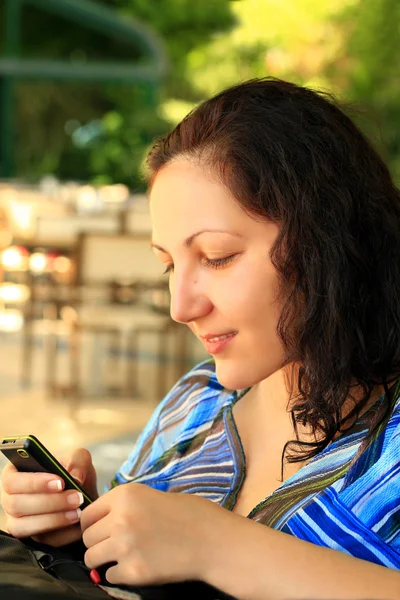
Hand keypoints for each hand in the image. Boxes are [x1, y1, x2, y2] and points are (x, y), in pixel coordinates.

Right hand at [0, 447, 97, 546]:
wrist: (81, 491)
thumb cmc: (72, 469)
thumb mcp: (77, 457)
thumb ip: (77, 461)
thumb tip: (75, 480)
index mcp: (14, 474)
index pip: (12, 481)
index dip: (34, 483)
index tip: (60, 482)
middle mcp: (10, 499)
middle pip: (16, 505)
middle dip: (50, 503)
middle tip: (76, 498)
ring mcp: (18, 521)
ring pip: (24, 527)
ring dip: (53, 521)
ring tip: (77, 513)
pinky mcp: (32, 539)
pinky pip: (41, 543)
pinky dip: (62, 535)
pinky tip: (79, 525)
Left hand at [81, 483, 232, 586]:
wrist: (211, 540)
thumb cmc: (186, 514)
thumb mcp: (151, 495)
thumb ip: (124, 505)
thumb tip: (99, 520)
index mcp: (124, 495)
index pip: (86, 514)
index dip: (92, 524)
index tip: (100, 530)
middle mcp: (120, 518)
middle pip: (87, 537)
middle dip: (98, 543)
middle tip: (114, 545)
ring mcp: (125, 546)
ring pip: (92, 558)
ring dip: (103, 560)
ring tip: (122, 557)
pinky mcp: (133, 571)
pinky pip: (109, 576)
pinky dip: (120, 574)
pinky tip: (137, 565)